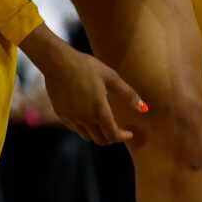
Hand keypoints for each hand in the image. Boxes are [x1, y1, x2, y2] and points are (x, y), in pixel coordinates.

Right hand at [19, 24, 144, 144]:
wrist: (57, 61)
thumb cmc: (87, 67)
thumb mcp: (112, 78)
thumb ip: (129, 95)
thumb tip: (144, 109)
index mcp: (99, 110)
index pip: (113, 135)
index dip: (123, 137)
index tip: (129, 133)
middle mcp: (84, 118)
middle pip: (101, 140)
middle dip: (112, 137)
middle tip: (118, 130)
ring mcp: (71, 117)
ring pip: (87, 136)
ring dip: (98, 134)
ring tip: (104, 124)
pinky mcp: (61, 113)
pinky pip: (75, 128)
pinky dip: (85, 127)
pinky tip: (89, 117)